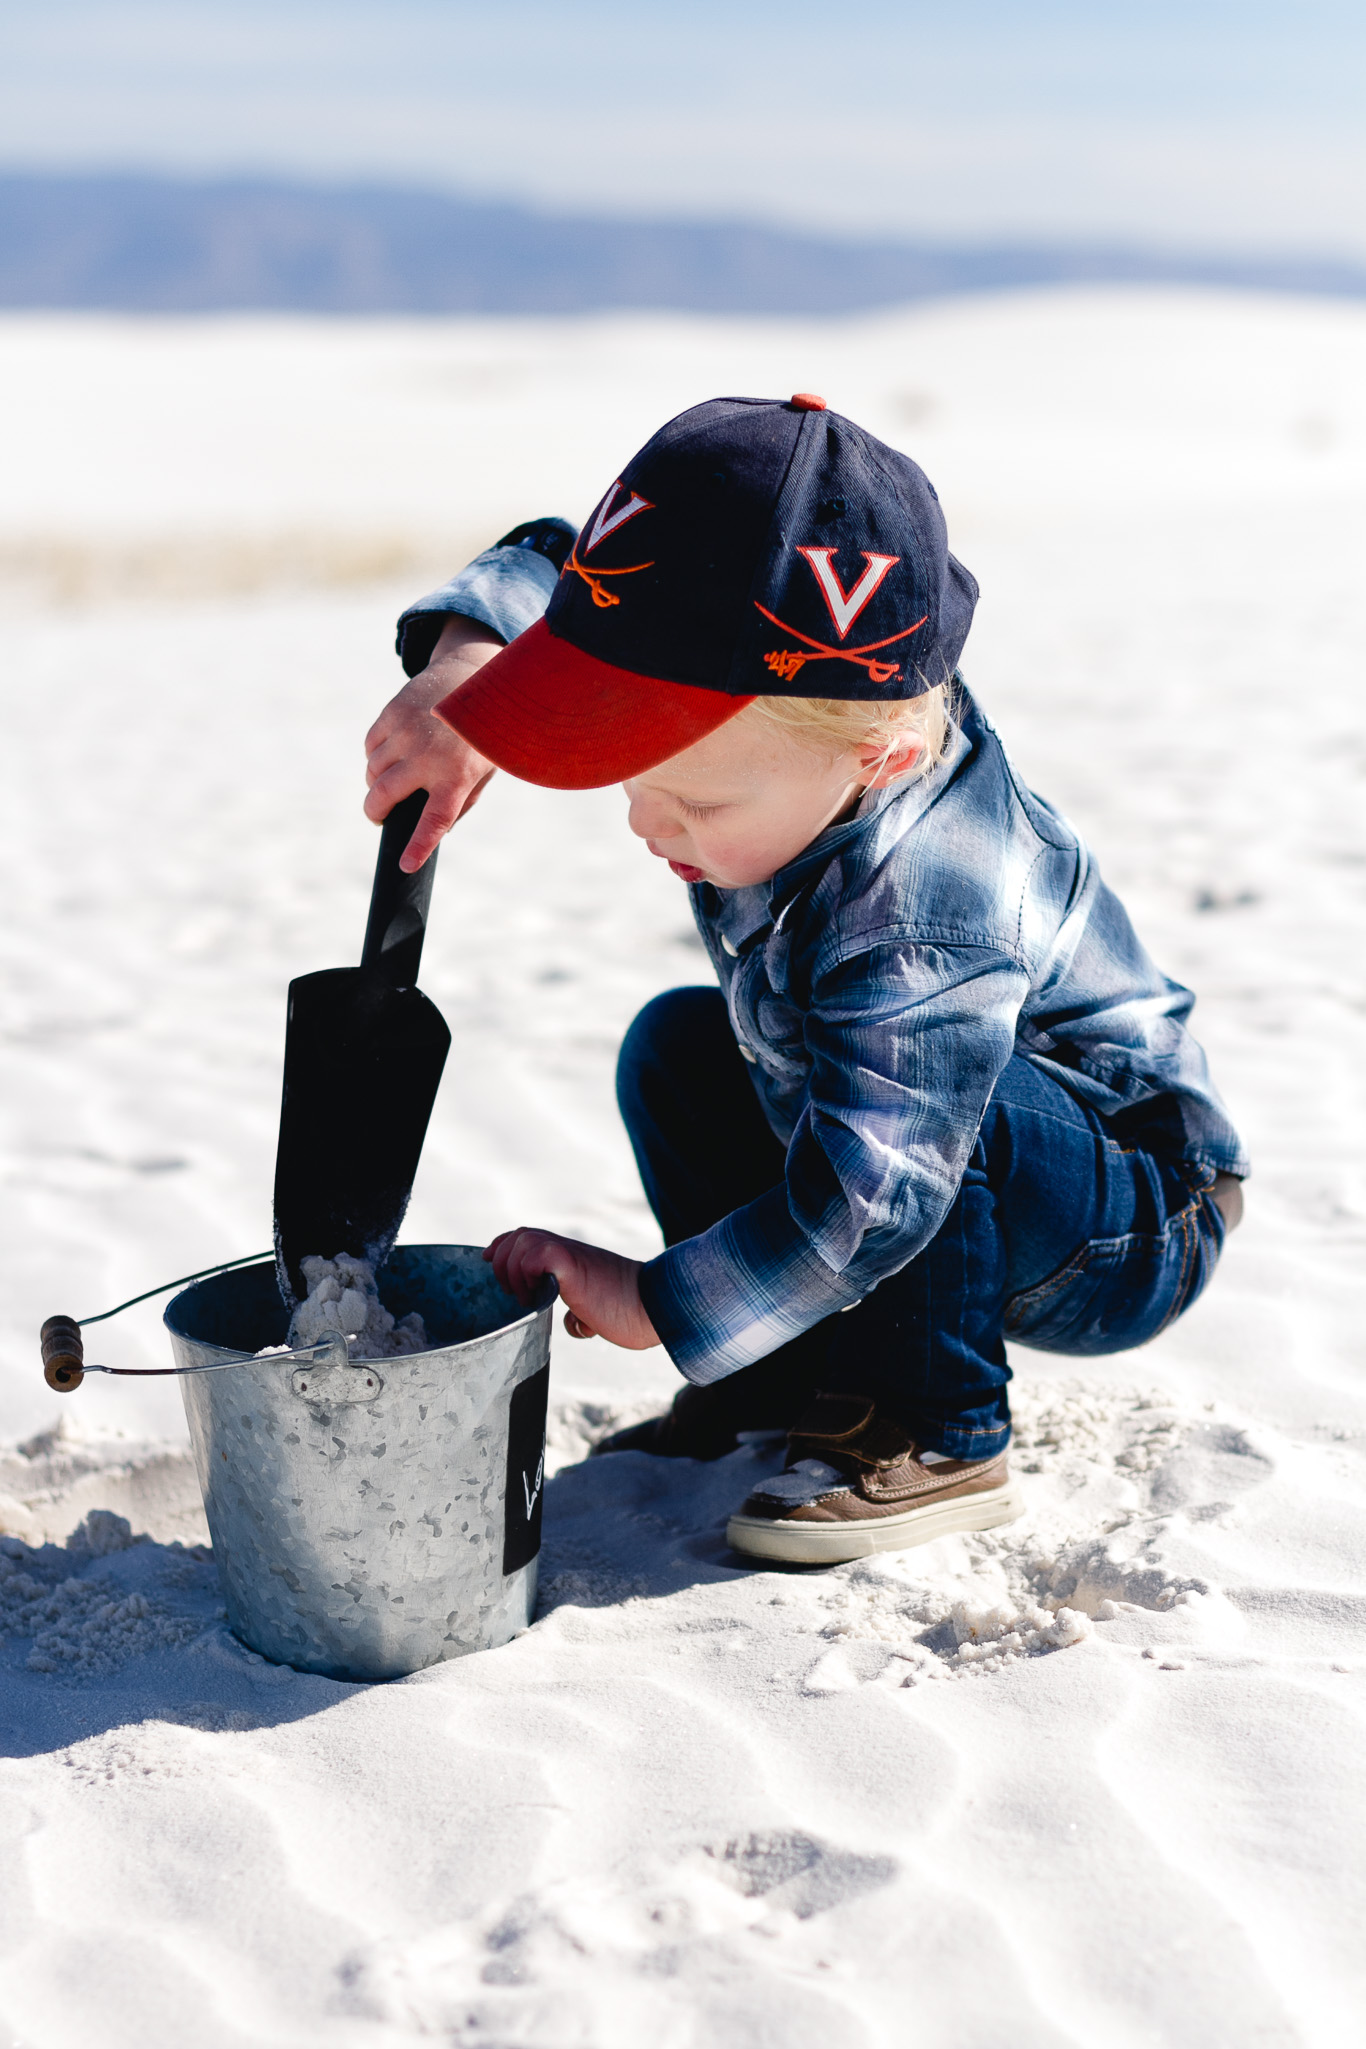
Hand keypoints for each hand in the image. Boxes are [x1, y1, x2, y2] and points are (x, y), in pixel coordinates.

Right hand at [364, 615, 502, 871]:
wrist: (477, 677)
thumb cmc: (483, 734)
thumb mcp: (483, 771)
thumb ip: (461, 802)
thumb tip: (435, 831)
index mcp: (457, 776)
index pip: (434, 822)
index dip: (418, 846)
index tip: (405, 866)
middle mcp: (428, 756)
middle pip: (384, 795)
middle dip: (375, 812)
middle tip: (378, 817)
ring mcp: (407, 732)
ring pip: (373, 772)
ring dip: (376, 783)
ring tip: (392, 780)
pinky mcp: (393, 712)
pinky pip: (371, 747)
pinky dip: (375, 757)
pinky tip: (391, 754)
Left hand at [484, 1229, 659, 1349]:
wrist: (653, 1306)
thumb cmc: (629, 1312)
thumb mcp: (596, 1307)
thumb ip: (581, 1310)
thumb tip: (575, 1323)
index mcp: (568, 1255)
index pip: (524, 1237)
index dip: (502, 1247)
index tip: (490, 1264)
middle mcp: (566, 1249)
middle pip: (517, 1235)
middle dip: (502, 1263)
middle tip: (513, 1293)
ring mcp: (569, 1254)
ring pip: (521, 1241)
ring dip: (513, 1271)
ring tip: (525, 1297)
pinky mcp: (572, 1265)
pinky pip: (535, 1255)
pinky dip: (526, 1273)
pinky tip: (537, 1294)